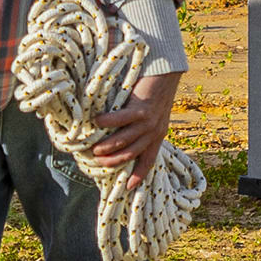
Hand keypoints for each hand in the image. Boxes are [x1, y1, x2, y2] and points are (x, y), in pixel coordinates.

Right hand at [91, 69, 181, 188]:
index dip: (138, 175)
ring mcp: (148, 122)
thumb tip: (118, 138)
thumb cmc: (154, 92)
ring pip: (124, 141)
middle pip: (131, 154)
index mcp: (158, 135)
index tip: (128, 188)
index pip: (148, 160)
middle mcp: (154, 131)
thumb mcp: (153, 115)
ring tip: (93, 148)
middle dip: (113, 162)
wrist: (167, 72)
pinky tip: (96, 121)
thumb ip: (140, 128)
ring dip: (107, 147)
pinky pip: (120, 120)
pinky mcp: (141, 109)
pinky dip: (106, 122)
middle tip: (97, 162)